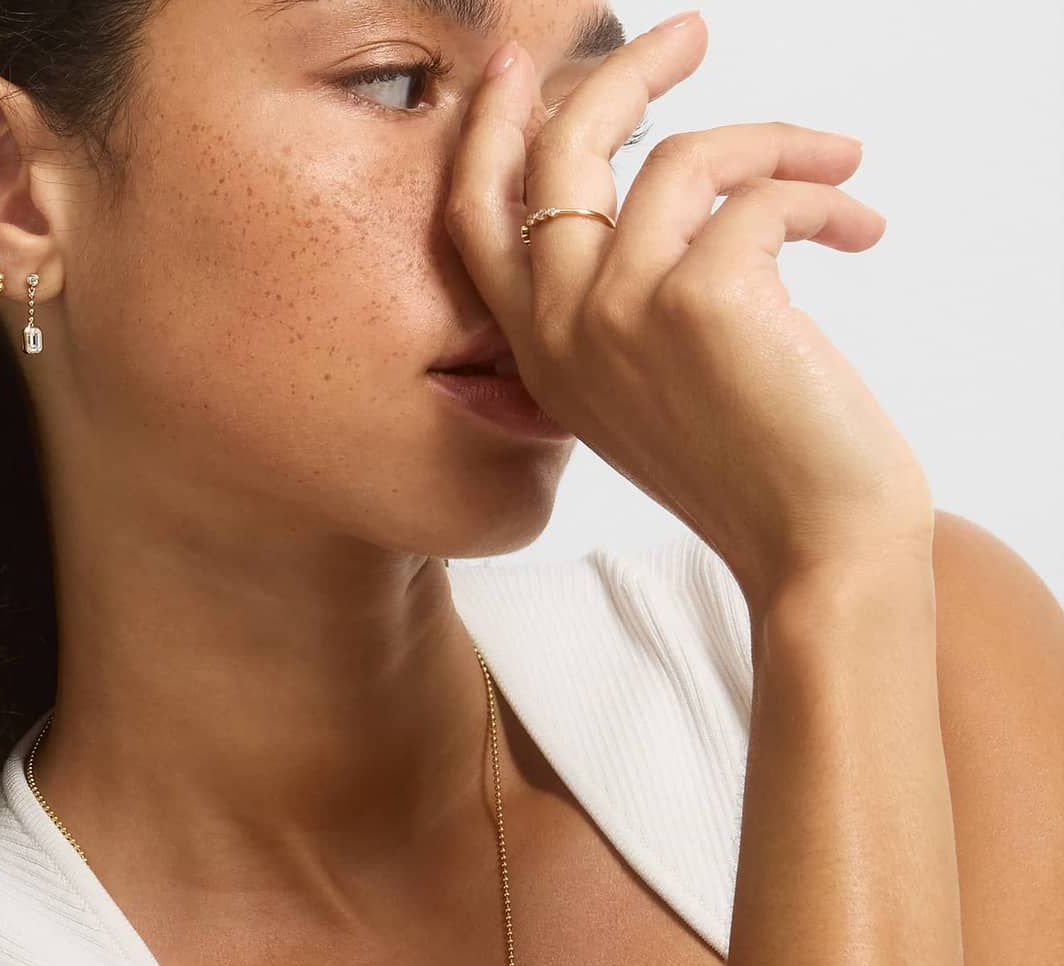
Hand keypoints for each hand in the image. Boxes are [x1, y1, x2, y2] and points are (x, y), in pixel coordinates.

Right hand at [447, 12, 934, 615]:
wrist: (812, 546)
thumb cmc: (748, 471)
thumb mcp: (645, 391)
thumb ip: (612, 310)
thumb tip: (648, 188)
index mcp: (539, 354)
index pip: (478, 217)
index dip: (491, 129)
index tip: (516, 65)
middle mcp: (560, 332)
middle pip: (558, 153)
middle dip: (623, 73)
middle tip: (690, 35)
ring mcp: (619, 315)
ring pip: (681, 157)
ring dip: (776, 143)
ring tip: (837, 167)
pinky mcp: (698, 301)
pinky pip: (759, 196)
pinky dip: (820, 196)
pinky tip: (856, 227)